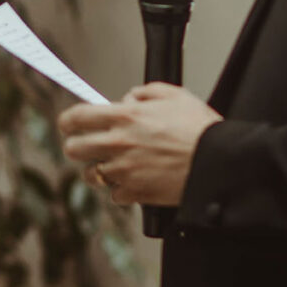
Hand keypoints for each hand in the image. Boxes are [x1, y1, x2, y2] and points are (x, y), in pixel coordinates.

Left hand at [60, 86, 220, 207]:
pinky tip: (135, 180)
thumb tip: (129, 96)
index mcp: (125, 117)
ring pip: (90, 175)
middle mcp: (119, 144)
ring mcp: (124, 171)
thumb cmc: (200, 128)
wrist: (218, 162)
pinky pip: (115, 194)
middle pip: (73, 149)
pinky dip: (122, 189)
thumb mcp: (175, 95)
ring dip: (98, 170)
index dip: (68, 121)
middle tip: (88, 146)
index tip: (69, 124)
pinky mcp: (135, 193)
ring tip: (113, 165)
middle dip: (78, 146)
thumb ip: (145, 92)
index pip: (77, 117)